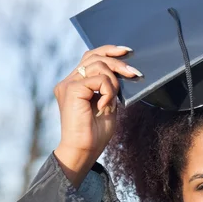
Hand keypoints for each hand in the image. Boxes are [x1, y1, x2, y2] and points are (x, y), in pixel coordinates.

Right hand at [53, 45, 141, 186]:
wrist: (84, 151)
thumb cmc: (95, 133)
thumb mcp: (108, 104)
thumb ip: (110, 87)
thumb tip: (122, 72)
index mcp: (75, 83)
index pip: (91, 57)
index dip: (109, 51)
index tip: (127, 51)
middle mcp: (68, 81)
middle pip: (95, 56)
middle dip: (118, 62)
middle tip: (134, 73)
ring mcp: (68, 84)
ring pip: (98, 65)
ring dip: (114, 82)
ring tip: (113, 100)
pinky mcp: (70, 89)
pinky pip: (98, 79)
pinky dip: (108, 91)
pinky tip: (105, 106)